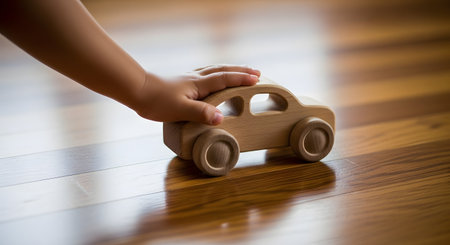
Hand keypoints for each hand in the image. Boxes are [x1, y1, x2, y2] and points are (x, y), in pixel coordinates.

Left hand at [134, 65, 260, 124]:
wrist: (137, 90)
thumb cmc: (156, 101)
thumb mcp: (180, 110)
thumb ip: (201, 113)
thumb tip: (221, 118)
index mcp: (199, 85)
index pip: (225, 79)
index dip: (242, 79)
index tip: (257, 79)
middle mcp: (196, 78)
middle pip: (223, 70)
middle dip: (241, 71)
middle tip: (256, 72)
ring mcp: (189, 78)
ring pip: (215, 70)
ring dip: (230, 70)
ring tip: (241, 71)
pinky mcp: (183, 81)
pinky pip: (206, 73)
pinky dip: (217, 72)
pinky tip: (213, 77)